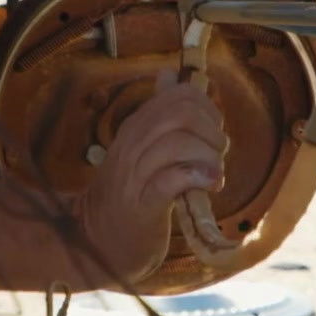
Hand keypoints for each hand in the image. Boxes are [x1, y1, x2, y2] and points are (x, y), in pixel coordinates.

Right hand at [78, 78, 226, 282]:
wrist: (97, 241)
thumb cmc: (129, 194)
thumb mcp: (141, 148)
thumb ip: (158, 114)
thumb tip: (168, 74)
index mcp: (135, 127)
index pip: (179, 95)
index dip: (208, 109)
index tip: (213, 132)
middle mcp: (132, 144)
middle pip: (181, 115)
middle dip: (211, 131)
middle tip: (217, 155)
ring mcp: (135, 174)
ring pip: (178, 143)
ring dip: (209, 157)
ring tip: (215, 175)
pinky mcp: (143, 204)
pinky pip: (172, 179)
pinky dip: (197, 177)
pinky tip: (209, 185)